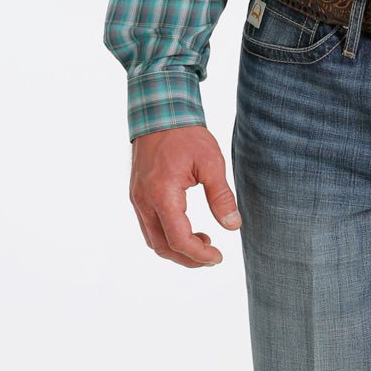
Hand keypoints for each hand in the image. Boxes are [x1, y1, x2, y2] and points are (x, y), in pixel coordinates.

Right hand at [129, 125, 241, 267]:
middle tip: (212, 257)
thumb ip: (221, 197)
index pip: (179, 240)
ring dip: (178, 249)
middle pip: (163, 247)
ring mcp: (138, 198)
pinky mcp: (138, 195)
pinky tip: (189, 229)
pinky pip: (150, 227)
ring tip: (203, 242)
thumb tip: (233, 226)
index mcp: (161, 194)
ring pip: (154, 240)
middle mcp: (144, 200)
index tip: (218, 257)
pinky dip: (168, 236)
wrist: (159, 111)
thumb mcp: (211, 163)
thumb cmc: (185, 134)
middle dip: (188, 259)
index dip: (199, 255)